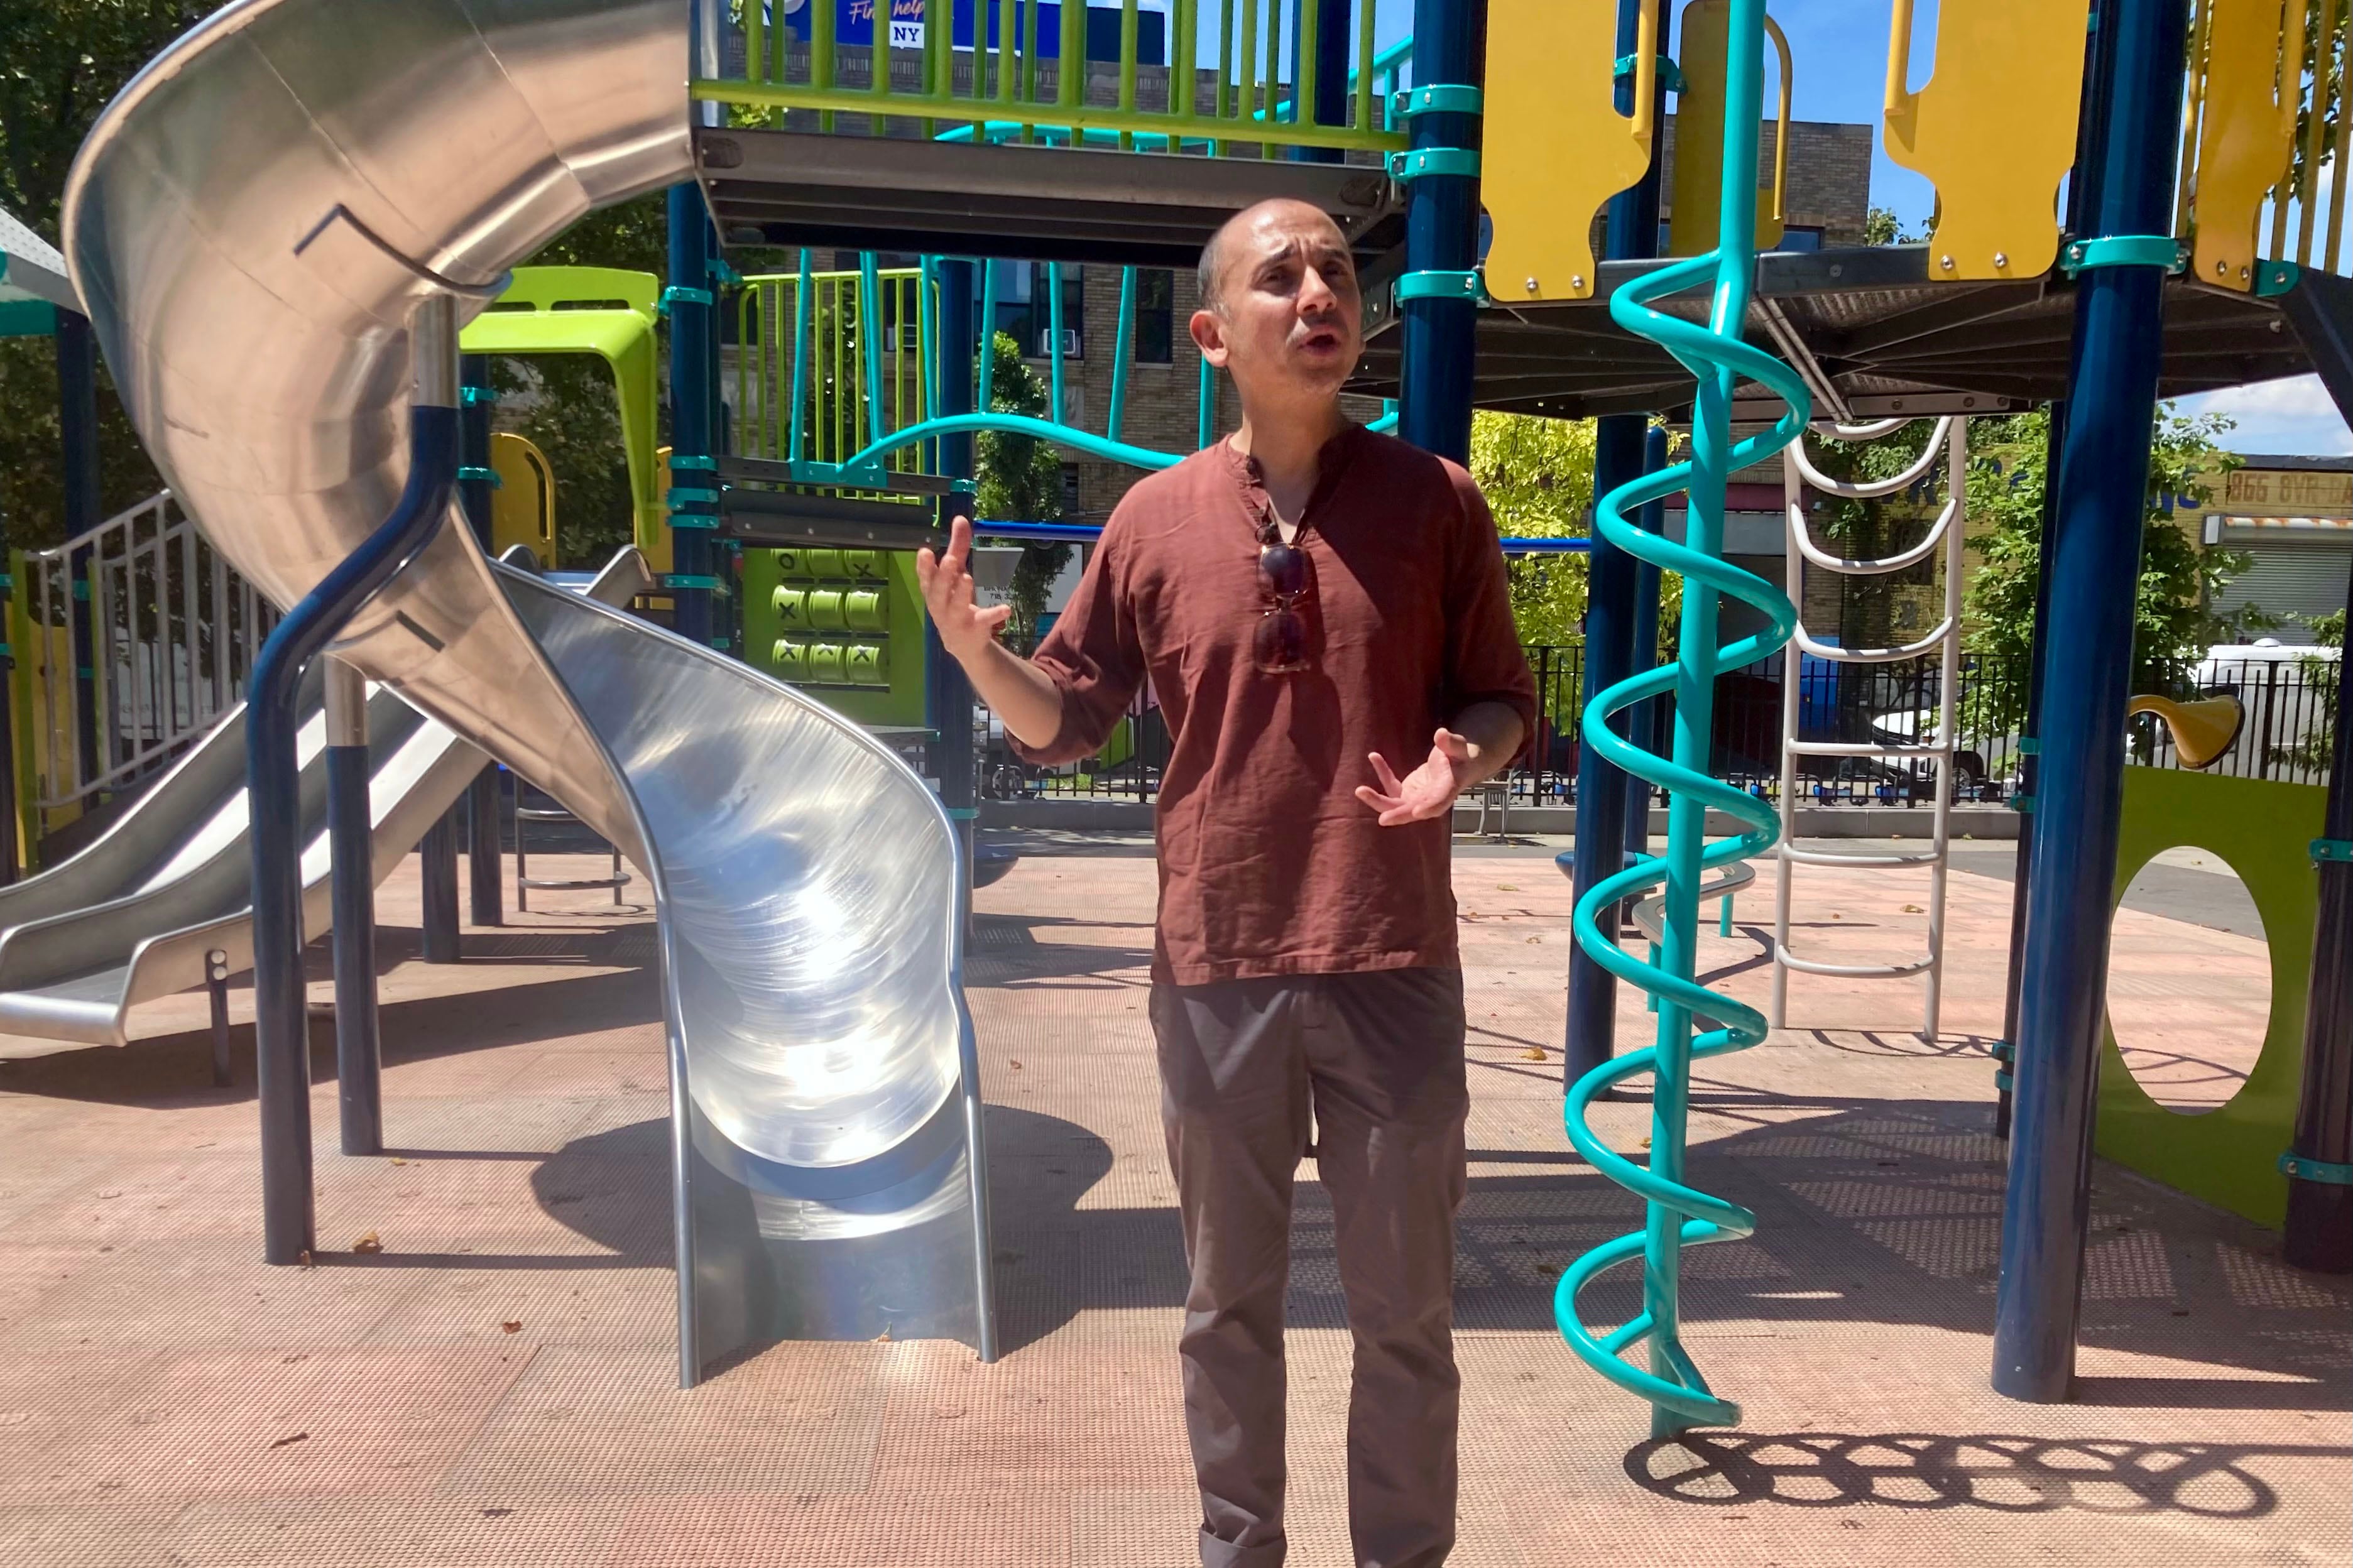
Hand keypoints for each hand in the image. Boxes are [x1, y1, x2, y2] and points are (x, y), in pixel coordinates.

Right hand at [915, 514, 1012, 663]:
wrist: (960, 643)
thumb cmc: (953, 600)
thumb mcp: (955, 574)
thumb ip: (957, 547)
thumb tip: (960, 518)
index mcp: (933, 590)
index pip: (925, 577)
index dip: (923, 566)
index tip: (924, 551)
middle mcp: (940, 605)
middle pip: (938, 591)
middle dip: (942, 576)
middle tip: (949, 560)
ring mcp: (956, 619)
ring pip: (956, 607)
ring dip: (961, 593)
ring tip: (967, 578)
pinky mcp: (974, 629)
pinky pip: (983, 621)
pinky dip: (994, 615)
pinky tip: (1006, 609)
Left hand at [1356, 729, 1473, 825]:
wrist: (1459, 765)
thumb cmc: (1462, 757)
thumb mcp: (1461, 748)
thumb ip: (1452, 743)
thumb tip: (1441, 734)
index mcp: (1447, 790)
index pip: (1438, 803)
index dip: (1428, 808)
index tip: (1416, 812)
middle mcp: (1430, 800)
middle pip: (1412, 810)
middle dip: (1397, 814)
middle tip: (1383, 819)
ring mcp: (1417, 798)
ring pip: (1396, 805)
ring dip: (1378, 800)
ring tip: (1360, 790)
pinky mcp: (1407, 792)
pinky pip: (1391, 786)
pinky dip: (1382, 773)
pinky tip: (1374, 756)